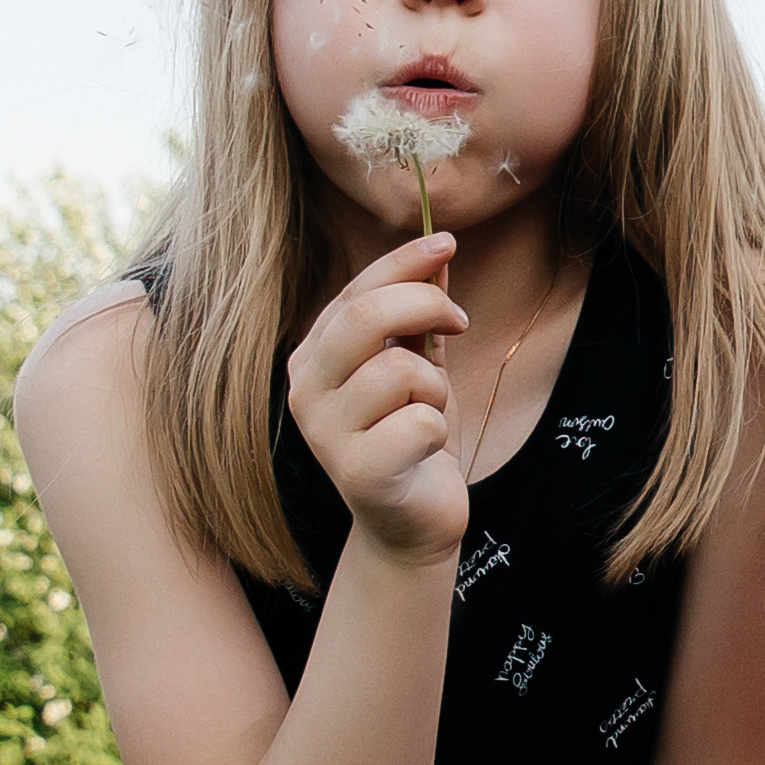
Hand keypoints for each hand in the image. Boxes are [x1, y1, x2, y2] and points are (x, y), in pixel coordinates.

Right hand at [285, 233, 469, 565]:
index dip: (404, 261)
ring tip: (429, 411)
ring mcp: (325, 433)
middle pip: (368, 318)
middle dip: (428, 307)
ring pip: (402, 370)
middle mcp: (305, 390)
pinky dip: (439, 429)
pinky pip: (421, 421)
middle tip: (459, 324)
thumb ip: (419, 312)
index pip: (356, 290)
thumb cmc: (411, 437)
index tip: (447, 242)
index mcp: (313, 356)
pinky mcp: (357, 472)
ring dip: (436, 386)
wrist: (411, 521)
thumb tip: (438, 248)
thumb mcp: (417, 364)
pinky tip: (424, 450)